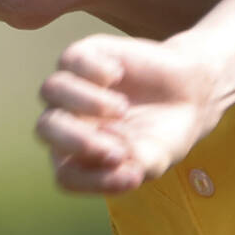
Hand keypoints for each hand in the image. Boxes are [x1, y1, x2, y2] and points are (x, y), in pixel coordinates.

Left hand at [35, 33, 220, 194]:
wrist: (188, 93)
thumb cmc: (164, 132)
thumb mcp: (156, 157)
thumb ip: (134, 163)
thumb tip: (114, 158)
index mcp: (77, 157)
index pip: (66, 175)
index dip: (92, 179)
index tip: (133, 175)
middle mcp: (67, 121)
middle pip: (46, 129)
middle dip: (78, 139)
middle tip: (116, 143)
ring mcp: (73, 86)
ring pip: (51, 89)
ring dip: (87, 102)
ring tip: (122, 108)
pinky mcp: (85, 55)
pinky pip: (71, 59)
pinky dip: (95, 69)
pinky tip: (120, 73)